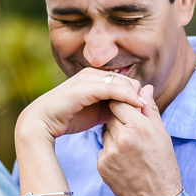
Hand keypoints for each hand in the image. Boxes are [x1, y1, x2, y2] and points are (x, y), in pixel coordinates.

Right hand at [16, 68, 145, 144]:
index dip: (138, 93)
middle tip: (152, 110)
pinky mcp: (85, 86)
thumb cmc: (68, 117)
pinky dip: (127, 96)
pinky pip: (113, 89)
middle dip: (140, 93)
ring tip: (148, 109)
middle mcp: (92, 73)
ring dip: (136, 95)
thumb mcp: (96, 112)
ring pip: (122, 82)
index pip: (125, 81)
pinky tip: (138, 105)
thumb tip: (132, 108)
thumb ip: (113, 107)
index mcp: (95, 77)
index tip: (150, 108)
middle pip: (127, 79)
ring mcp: (88, 78)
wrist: (43, 121)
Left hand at [98, 85, 181, 195]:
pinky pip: (103, 148)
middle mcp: (122, 138)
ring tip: (131, 148)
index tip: (129, 107)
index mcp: (139, 127)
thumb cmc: (163, 165)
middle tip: (132, 129)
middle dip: (120, 118)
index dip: (123, 102)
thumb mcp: (162, 134)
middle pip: (111, 115)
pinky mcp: (102, 165)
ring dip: (115, 134)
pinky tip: (125, 160)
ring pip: (106, 131)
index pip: (119, 102)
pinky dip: (111, 150)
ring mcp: (109, 153)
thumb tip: (144, 87)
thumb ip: (150, 108)